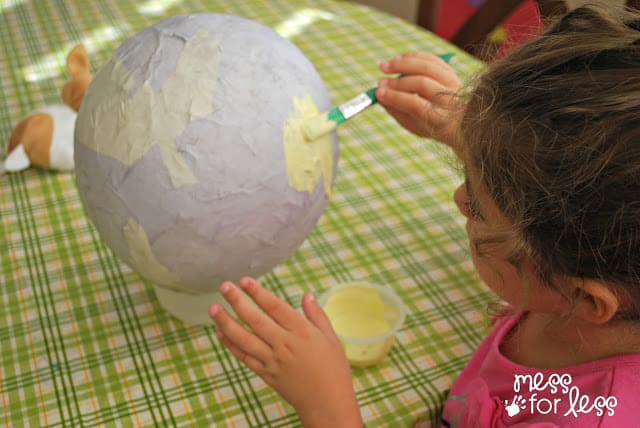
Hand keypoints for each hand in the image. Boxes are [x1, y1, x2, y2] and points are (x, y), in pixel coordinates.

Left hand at [209, 277, 362, 427]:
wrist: (327, 403)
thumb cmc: (333, 369)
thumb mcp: (331, 338)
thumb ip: (317, 315)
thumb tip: (307, 295)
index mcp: (301, 332)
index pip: (275, 307)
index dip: (259, 293)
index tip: (245, 280)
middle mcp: (284, 344)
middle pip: (256, 320)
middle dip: (237, 302)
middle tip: (224, 286)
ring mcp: (272, 360)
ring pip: (244, 339)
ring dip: (226, 323)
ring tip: (213, 309)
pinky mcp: (265, 374)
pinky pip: (244, 357)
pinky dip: (231, 345)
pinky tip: (221, 332)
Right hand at [376, 52, 462, 151]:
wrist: (459, 120)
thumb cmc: (431, 124)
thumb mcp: (413, 125)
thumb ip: (396, 111)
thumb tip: (380, 95)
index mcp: (439, 118)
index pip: (416, 105)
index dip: (396, 98)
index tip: (378, 93)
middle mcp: (449, 99)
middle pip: (422, 84)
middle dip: (397, 82)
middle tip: (380, 81)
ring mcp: (452, 82)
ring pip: (427, 66)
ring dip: (403, 64)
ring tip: (385, 66)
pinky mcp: (450, 71)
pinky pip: (430, 58)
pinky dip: (412, 57)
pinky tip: (398, 59)